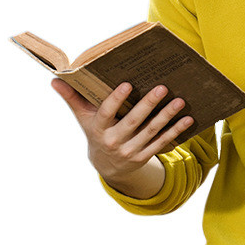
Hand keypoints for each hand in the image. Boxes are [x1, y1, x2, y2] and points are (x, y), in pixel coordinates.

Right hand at [51, 79, 193, 182]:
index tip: (128, 83)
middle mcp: (114, 142)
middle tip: (162, 87)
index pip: (106, 113)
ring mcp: (131, 151)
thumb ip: (72, 98)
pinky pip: (163, 143)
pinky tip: (188, 119)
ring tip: (180, 100)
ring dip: (167, 116)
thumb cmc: (96, 131)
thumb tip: (55, 79)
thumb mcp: (83, 117)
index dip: (116, 99)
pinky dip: (176, 131)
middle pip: (134, 121)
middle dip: (148, 104)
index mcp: (98, 129)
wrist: (107, 166)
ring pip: (152, 131)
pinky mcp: (145, 156)